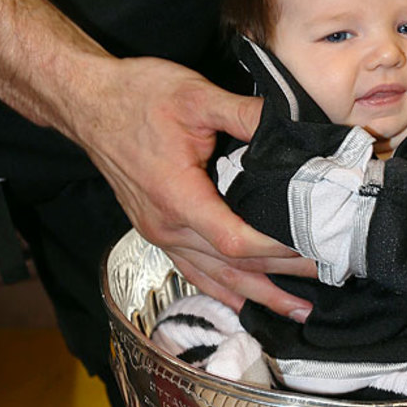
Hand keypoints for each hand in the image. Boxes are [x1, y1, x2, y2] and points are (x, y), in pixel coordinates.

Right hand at [0, 0, 314, 318]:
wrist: (87, 102)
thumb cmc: (136, 96)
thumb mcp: (195, 95)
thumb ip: (245, 115)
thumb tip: (290, 128)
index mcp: (177, 198)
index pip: (235, 241)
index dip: (275, 251)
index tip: (311, 248)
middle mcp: (166, 226)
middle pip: (231, 268)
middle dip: (278, 281)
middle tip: (320, 285)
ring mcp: (158, 233)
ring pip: (214, 277)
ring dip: (256, 296)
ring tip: (294, 311)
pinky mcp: (155, 231)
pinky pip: (194, 271)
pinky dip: (222, 290)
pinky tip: (244, 303)